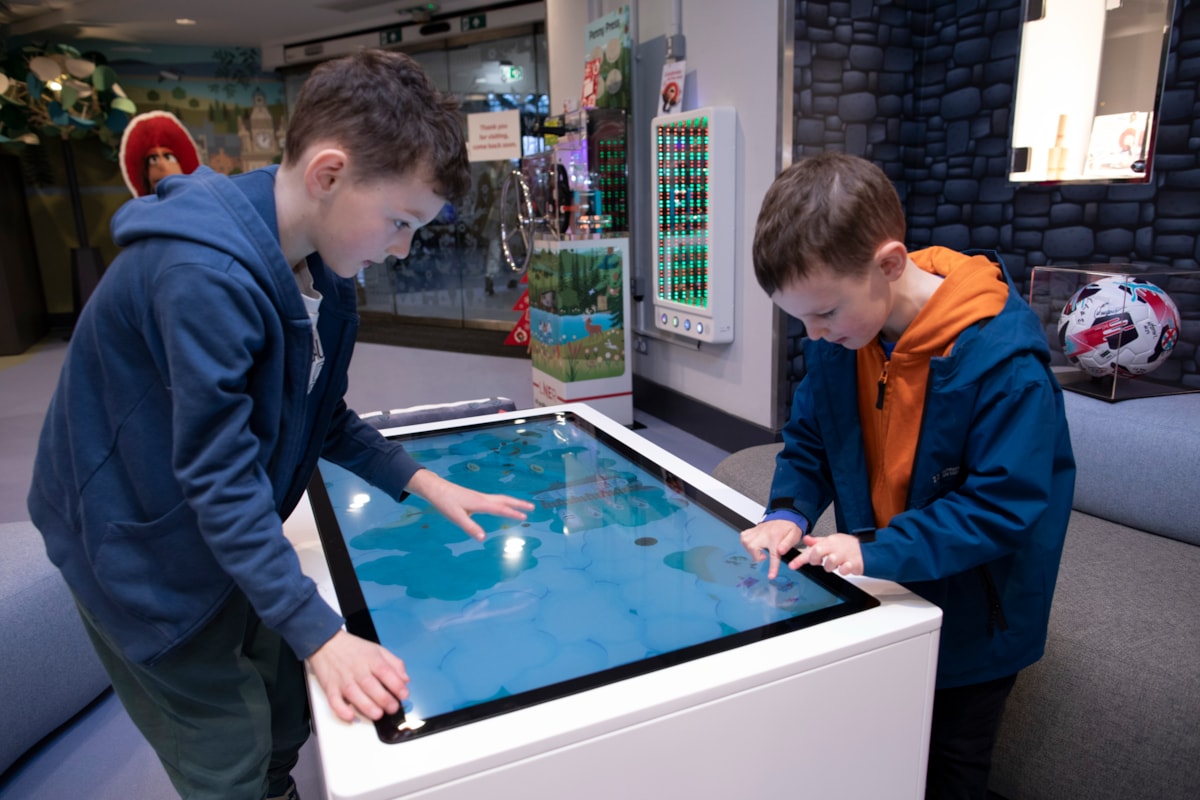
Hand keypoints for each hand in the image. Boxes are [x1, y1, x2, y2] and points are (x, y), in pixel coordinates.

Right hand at [307, 630, 408, 722]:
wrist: (326, 642)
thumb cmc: (354, 648)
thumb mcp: (378, 650)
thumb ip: (394, 664)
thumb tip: (405, 680)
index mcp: (371, 659)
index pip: (386, 672)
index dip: (396, 685)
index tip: (404, 695)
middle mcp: (357, 669)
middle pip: (371, 685)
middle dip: (384, 700)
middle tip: (393, 708)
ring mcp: (343, 679)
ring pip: (355, 695)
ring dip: (367, 707)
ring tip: (378, 714)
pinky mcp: (330, 688)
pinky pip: (334, 701)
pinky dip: (341, 710)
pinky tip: (350, 716)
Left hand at [406, 468, 535, 539]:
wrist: (435, 488)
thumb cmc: (445, 502)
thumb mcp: (456, 517)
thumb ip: (470, 527)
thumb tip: (483, 539)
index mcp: (480, 503)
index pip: (500, 509)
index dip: (513, 513)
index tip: (525, 517)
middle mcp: (482, 498)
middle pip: (505, 500)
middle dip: (519, 504)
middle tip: (532, 507)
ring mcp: (479, 497)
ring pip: (500, 498)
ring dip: (512, 502)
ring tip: (522, 506)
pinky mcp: (475, 497)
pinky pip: (494, 499)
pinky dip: (503, 502)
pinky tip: (502, 506)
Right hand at [740, 519, 804, 579]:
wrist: (785, 516)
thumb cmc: (789, 527)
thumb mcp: (794, 535)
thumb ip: (788, 544)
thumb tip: (781, 551)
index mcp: (775, 537)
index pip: (773, 555)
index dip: (772, 567)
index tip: (771, 576)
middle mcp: (764, 533)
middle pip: (753, 547)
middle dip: (756, 556)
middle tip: (764, 556)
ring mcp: (757, 531)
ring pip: (746, 543)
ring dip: (751, 550)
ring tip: (759, 551)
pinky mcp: (753, 529)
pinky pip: (743, 537)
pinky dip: (746, 543)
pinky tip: (753, 544)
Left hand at [799, 533, 862, 575]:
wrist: (866, 548)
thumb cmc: (847, 545)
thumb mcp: (831, 540)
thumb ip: (818, 542)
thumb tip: (806, 539)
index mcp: (828, 542)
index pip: (811, 550)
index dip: (800, 559)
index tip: (792, 565)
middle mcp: (835, 548)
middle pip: (818, 552)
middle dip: (815, 559)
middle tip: (819, 562)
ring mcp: (844, 556)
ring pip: (830, 563)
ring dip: (830, 566)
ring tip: (835, 564)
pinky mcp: (854, 563)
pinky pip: (844, 570)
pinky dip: (843, 570)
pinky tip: (845, 566)